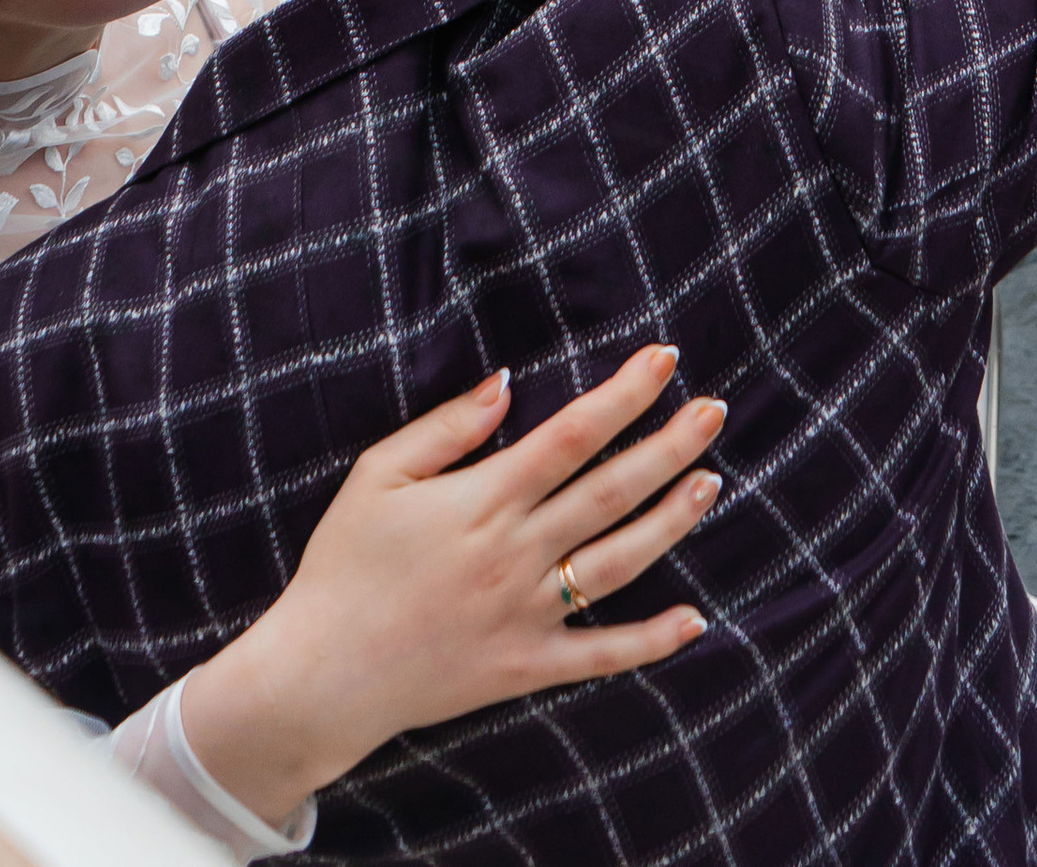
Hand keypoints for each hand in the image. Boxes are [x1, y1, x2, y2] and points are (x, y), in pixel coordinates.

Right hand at [173, 346, 719, 821]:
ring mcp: (526, 615)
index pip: (573, 435)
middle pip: (611, 490)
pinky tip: (695, 619)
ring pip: (619, 562)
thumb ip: (447, 427)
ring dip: (671, 521)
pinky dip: (651, 641)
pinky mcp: (525, 668)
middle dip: (669, 445)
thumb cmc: (344, 566)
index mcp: (483, 500)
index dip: (624, 395)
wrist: (320, 676)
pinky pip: (600, 655)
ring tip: (711, 483)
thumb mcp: (379, 475)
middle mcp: (516, 554)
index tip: (665, 359)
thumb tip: (508, 384)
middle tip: (716, 409)